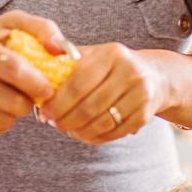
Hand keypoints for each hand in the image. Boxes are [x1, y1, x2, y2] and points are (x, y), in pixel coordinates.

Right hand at [0, 10, 66, 136]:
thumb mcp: (14, 23)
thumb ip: (43, 28)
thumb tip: (62, 49)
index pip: (12, 69)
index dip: (35, 81)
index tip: (49, 87)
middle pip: (11, 101)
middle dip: (30, 100)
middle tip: (33, 92)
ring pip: (3, 118)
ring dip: (18, 111)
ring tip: (15, 95)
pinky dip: (4, 121)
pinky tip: (1, 105)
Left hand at [40, 43, 169, 144]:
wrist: (155, 76)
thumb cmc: (113, 66)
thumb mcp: (94, 56)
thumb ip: (68, 60)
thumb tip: (36, 66)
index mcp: (111, 54)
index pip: (78, 82)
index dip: (57, 100)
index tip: (43, 109)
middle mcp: (129, 72)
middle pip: (89, 106)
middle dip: (65, 119)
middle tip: (52, 123)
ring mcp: (139, 95)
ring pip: (100, 122)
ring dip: (78, 131)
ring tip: (66, 129)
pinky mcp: (144, 115)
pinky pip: (113, 132)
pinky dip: (94, 137)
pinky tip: (83, 133)